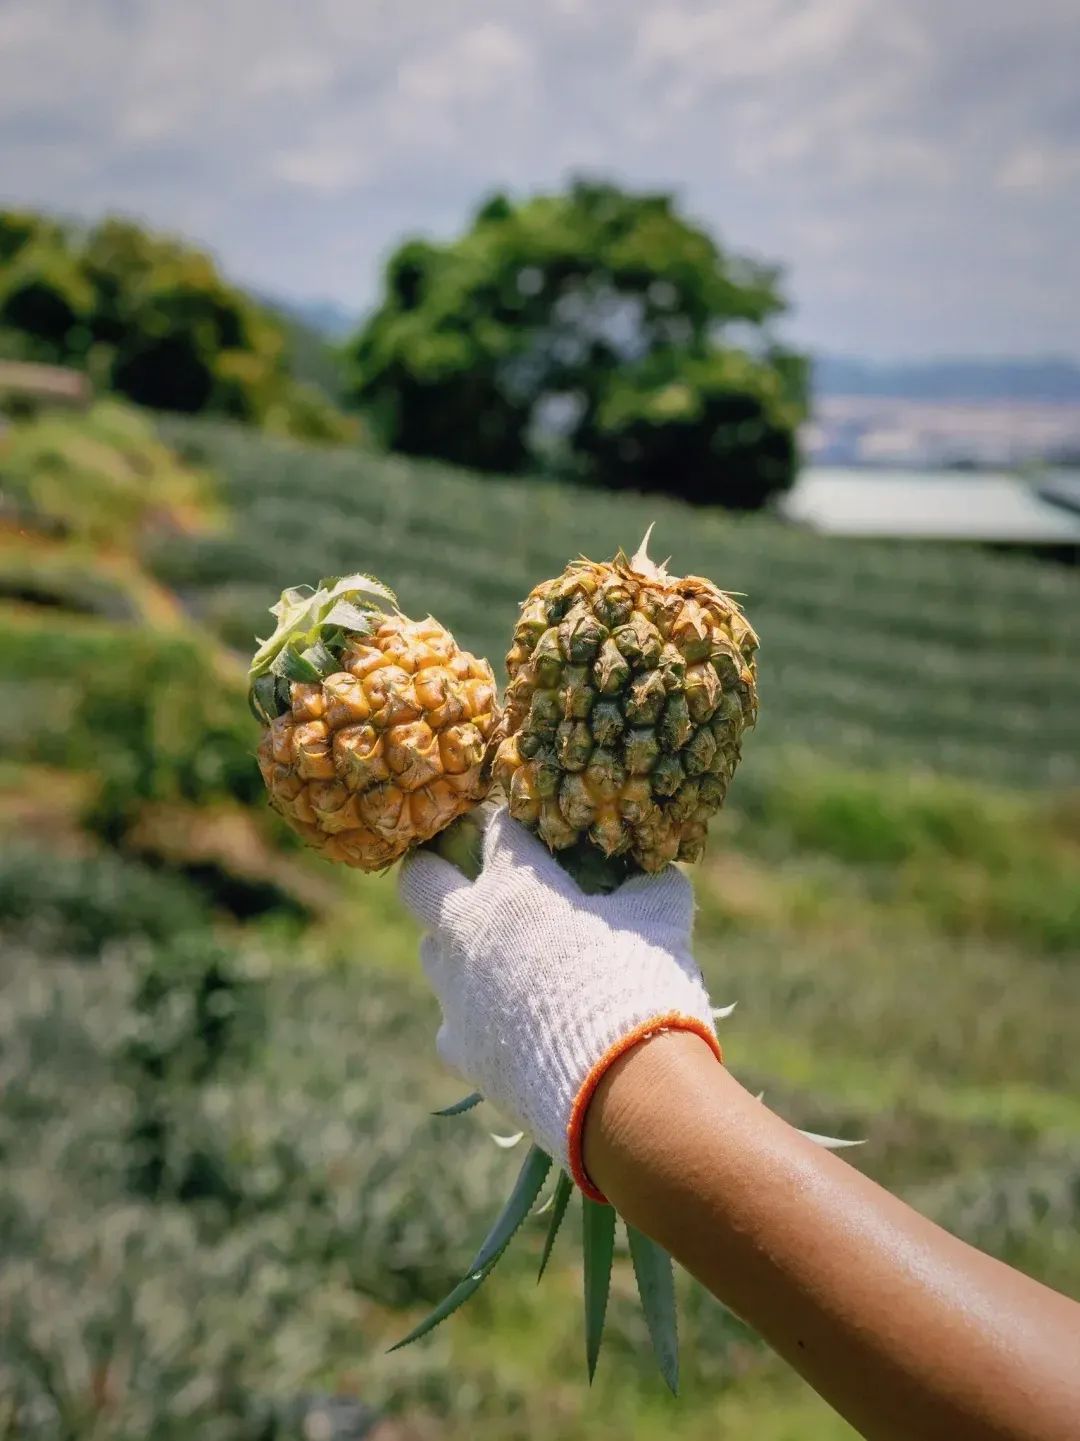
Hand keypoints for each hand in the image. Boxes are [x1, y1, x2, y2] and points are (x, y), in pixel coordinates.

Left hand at [398, 807, 721, 1197]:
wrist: (621, 1083)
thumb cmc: (641, 981)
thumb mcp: (663, 916)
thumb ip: (652, 883)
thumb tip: (660, 869)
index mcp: (514, 883)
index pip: (496, 827)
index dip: (513, 824)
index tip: (530, 832)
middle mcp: (468, 929)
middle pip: (418, 878)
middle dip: (434, 866)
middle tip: (464, 874)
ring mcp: (455, 990)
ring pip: (431, 951)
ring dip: (456, 946)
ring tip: (498, 957)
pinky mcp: (458, 1047)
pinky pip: (453, 1023)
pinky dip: (476, 1019)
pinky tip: (509, 1028)